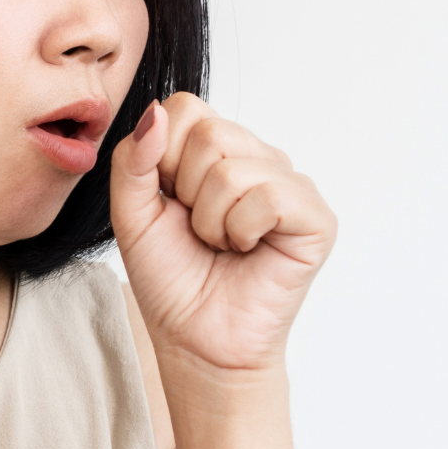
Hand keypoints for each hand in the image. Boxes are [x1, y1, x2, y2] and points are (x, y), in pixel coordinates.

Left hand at [110, 93, 336, 373]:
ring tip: (223, 245)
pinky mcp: (315, 217)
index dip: (162, 159)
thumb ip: (132, 161)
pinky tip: (249, 251)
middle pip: (209, 133)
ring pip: (233, 169)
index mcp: (217, 150)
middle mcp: (258, 158)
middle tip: (200, 231)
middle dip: (186, 193)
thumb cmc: (171, 279)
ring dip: (211, 221)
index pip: (184, 108)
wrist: (196, 340)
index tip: (169, 203)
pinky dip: (243, 231)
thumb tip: (156, 113)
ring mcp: (290, 185)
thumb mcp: (131, 214)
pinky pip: (270, 196)